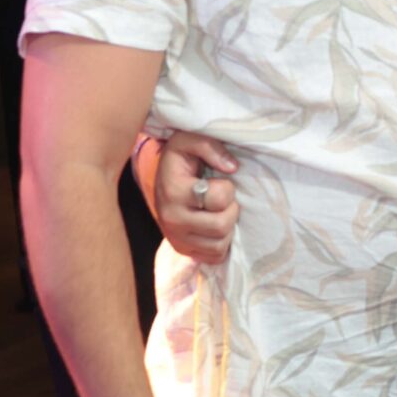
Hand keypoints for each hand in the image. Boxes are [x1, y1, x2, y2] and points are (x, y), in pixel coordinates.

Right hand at [153, 131, 239, 265]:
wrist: (164, 178)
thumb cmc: (182, 159)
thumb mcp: (189, 140)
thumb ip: (209, 145)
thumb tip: (232, 167)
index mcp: (174, 192)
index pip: (219, 198)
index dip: (227, 189)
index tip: (218, 182)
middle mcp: (172, 218)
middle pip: (221, 226)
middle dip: (230, 211)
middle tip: (222, 202)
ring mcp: (176, 237)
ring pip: (219, 245)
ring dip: (227, 228)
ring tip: (218, 213)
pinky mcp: (182, 249)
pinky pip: (214, 257)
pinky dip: (220, 243)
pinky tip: (214, 228)